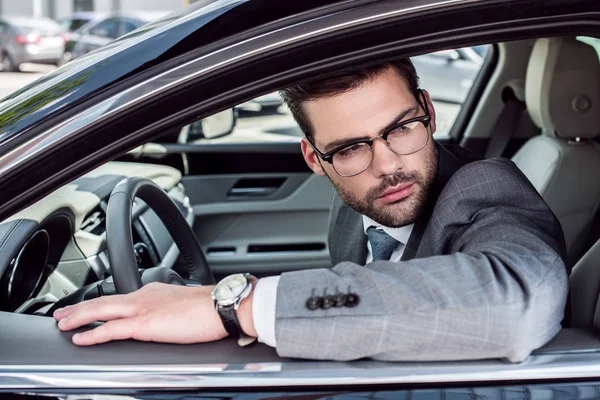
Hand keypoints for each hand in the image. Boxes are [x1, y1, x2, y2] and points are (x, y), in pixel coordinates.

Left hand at [53, 282, 254, 345]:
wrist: (221, 305)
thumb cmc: (211, 307)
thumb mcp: (185, 305)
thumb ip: (171, 311)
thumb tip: (171, 320)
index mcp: (154, 291)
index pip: (121, 297)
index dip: (102, 303)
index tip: (92, 306)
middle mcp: (144, 296)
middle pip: (104, 300)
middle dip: (80, 307)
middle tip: (62, 313)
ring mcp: (142, 309)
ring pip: (100, 311)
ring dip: (78, 317)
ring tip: (62, 323)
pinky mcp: (144, 323)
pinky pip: (110, 330)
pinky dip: (91, 334)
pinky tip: (79, 339)